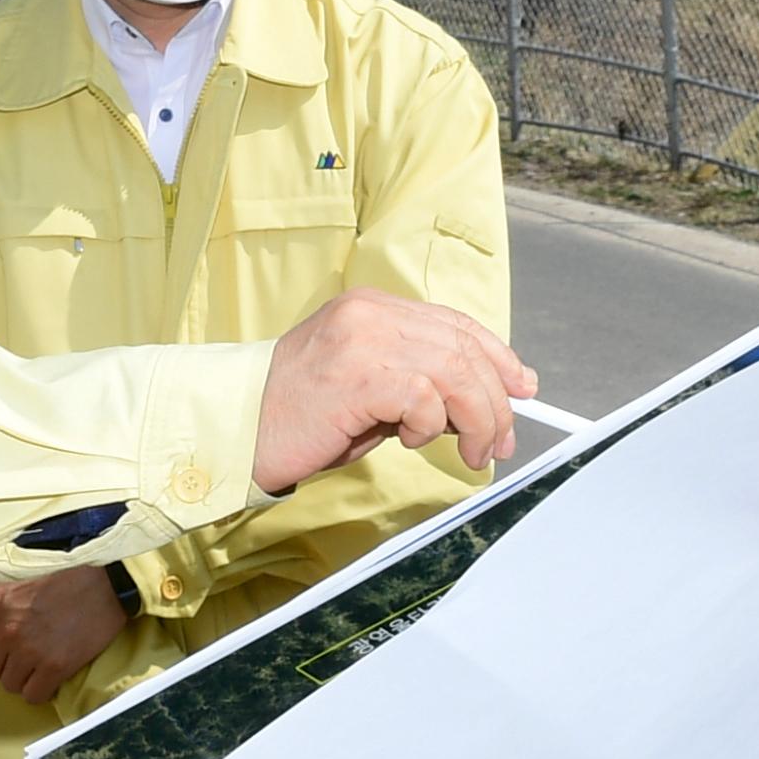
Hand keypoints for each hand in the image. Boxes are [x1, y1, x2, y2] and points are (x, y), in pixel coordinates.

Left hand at [0, 564, 129, 704]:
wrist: (108, 582)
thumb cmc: (66, 574)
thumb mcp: (19, 575)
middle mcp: (6, 627)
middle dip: (6, 662)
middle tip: (26, 650)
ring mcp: (29, 650)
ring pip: (10, 684)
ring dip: (24, 677)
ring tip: (41, 661)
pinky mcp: (54, 667)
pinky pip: (33, 695)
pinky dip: (42, 690)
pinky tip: (52, 675)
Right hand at [253, 290, 532, 492]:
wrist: (237, 429)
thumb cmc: (299, 418)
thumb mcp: (366, 388)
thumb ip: (415, 382)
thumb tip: (476, 403)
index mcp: (370, 307)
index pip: (454, 323)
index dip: (496, 356)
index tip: (521, 386)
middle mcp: (369, 313)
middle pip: (462, 347)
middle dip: (494, 399)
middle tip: (500, 441)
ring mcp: (362, 340)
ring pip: (454, 371)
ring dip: (476, 418)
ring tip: (472, 452)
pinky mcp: (357, 376)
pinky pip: (424, 398)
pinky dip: (430, 425)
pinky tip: (411, 440)